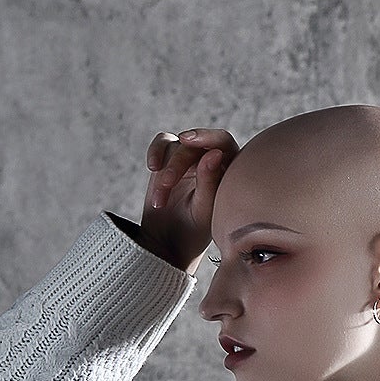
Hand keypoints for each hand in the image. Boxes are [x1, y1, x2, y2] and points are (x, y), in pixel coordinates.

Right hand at [141, 127, 240, 274]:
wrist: (168, 243)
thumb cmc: (193, 231)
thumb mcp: (203, 211)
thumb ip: (209, 182)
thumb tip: (214, 153)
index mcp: (227, 171)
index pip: (223, 143)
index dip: (208, 137)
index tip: (189, 141)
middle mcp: (210, 160)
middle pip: (195, 145)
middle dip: (178, 163)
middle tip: (166, 183)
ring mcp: (190, 158)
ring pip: (177, 146)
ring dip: (165, 171)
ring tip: (159, 200)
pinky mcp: (170, 158)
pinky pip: (164, 143)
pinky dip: (156, 152)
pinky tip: (152, 167)